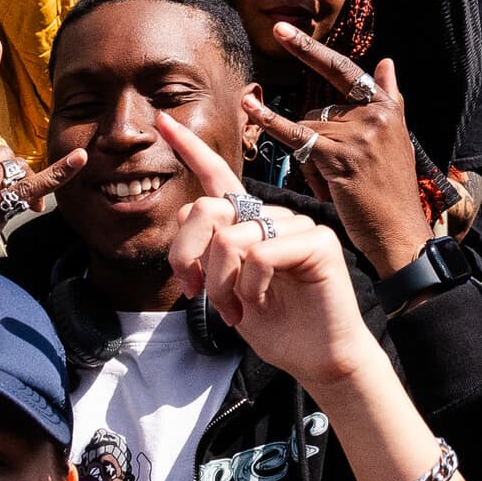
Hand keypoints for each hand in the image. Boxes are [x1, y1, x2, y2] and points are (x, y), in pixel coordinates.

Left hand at [154, 115, 376, 390]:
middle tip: (196, 293)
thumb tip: (188, 216)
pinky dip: (249, 287)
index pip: (218, 176)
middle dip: (187, 256)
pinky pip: (260, 255)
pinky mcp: (317, 241)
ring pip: (231, 238)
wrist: (317, 358)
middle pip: (208, 209)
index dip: (190, 149)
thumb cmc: (276, 326)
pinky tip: (257, 304)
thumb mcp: (225, 290)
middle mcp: (272, 216)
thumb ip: (207, 252)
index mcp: (250, 223)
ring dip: (220, 284)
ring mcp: (297, 225)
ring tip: (234, 311)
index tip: (164, 122)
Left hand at [246, 30, 430, 272]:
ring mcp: (357, 135)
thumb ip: (390, 98)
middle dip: (316, 138)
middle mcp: (374, 115)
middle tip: (331, 162)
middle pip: (319, 110)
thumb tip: (387, 61)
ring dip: (311, 156)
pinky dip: (271, 124)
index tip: (282, 31)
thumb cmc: (393, 192)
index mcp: (387, 108)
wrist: (400, 232)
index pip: (344, 70)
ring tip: (337, 185)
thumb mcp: (398, 140)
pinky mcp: (339, 157)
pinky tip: (249, 108)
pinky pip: (296, 135)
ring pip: (308, 127)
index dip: (310, 50)